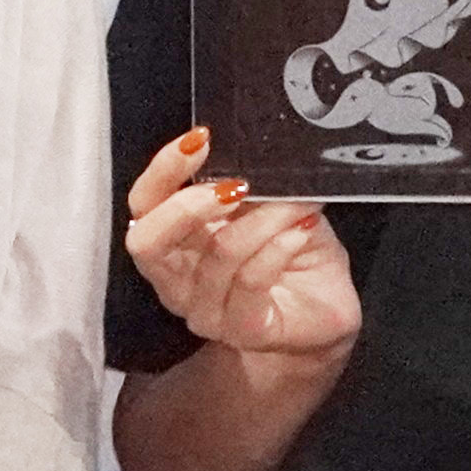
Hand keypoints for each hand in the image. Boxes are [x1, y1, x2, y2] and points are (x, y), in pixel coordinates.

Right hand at [123, 129, 359, 364]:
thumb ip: (246, 184)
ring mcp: (206, 311)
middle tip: (237, 184)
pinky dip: (279, 246)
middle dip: (187, 204)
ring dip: (263, 218)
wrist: (328, 307)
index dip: (162, 171)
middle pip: (147, 241)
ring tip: (297, 202)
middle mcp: (176, 281)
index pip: (143, 206)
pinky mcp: (243, 330)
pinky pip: (253, 280)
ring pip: (218, 253)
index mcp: (173, 244)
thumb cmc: (291, 251)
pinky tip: (302, 231)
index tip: (199, 139)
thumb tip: (250, 149)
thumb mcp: (267, 206)